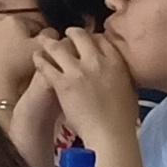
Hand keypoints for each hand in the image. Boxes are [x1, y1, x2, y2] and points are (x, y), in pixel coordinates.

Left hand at [31, 26, 136, 150]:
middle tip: (65, 35)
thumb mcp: (130, 88)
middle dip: (71, 33)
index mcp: (116, 62)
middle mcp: (97, 61)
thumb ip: (122, 73)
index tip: (87, 41)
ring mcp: (78, 71)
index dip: (92, 37)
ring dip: (50, 42)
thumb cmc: (123, 117)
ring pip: (58, 47)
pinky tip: (36, 58)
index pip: (101, 38)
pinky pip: (46, 65)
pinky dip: (39, 59)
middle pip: (80, 36)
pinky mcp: (62, 83)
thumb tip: (118, 68)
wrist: (110, 133)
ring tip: (44, 41)